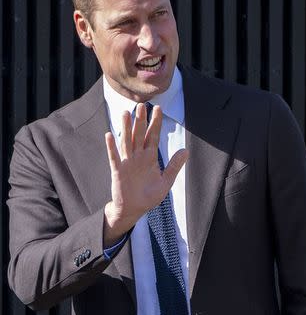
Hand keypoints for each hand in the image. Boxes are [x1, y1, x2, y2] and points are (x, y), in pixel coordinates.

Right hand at [103, 103, 188, 245]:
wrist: (133, 210)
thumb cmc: (148, 196)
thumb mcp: (165, 181)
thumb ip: (174, 166)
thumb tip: (186, 151)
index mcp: (150, 158)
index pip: (153, 136)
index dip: (155, 123)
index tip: (158, 109)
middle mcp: (138, 157)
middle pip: (139, 135)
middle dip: (141, 120)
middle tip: (142, 105)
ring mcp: (127, 163)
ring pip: (126, 142)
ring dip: (126, 128)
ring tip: (125, 113)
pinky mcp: (118, 171)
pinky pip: (114, 157)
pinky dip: (112, 147)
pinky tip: (110, 135)